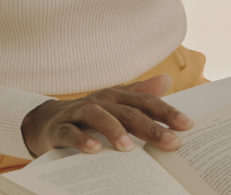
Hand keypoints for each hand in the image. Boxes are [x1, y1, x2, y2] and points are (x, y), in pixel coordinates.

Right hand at [20, 73, 192, 158]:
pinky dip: (81, 139)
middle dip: (150, 126)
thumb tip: (167, 81)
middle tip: (172, 142)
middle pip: (127, 111)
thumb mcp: (114, 104)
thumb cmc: (86, 115)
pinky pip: (69, 132)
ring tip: (129, 148)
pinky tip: (94, 149)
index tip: (187, 125)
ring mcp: (77, 113)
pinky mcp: (58, 128)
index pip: (145, 101)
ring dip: (114, 130)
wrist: (43, 122)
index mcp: (115, 97)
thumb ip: (139, 93)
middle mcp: (99, 101)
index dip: (166, 112)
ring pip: (97, 117)